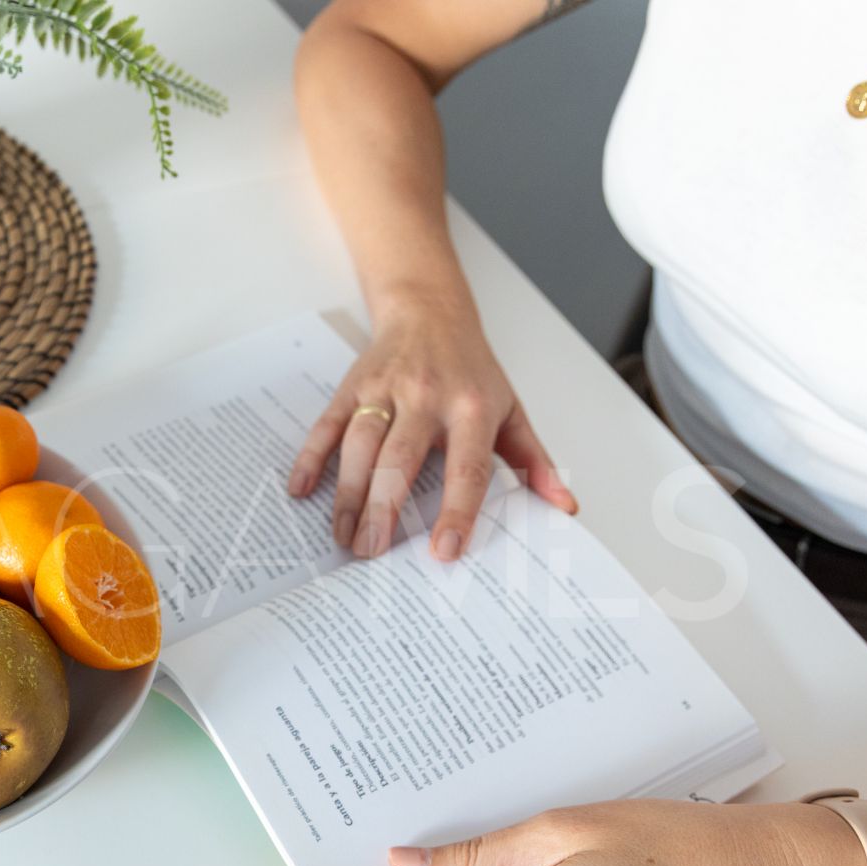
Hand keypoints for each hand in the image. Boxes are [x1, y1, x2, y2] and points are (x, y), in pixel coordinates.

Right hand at [288, 297, 577, 559]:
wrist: (430, 310)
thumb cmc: (470, 370)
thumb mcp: (510, 410)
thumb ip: (534, 462)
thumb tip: (564, 508)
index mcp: (471, 409)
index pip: (465, 468)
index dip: (455, 511)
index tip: (444, 551)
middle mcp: (426, 397)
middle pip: (400, 460)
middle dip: (383, 509)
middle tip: (371, 553)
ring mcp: (384, 390)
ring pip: (359, 446)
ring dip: (347, 495)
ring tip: (343, 537)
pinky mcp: (351, 386)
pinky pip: (326, 425)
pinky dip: (311, 457)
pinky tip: (302, 490)